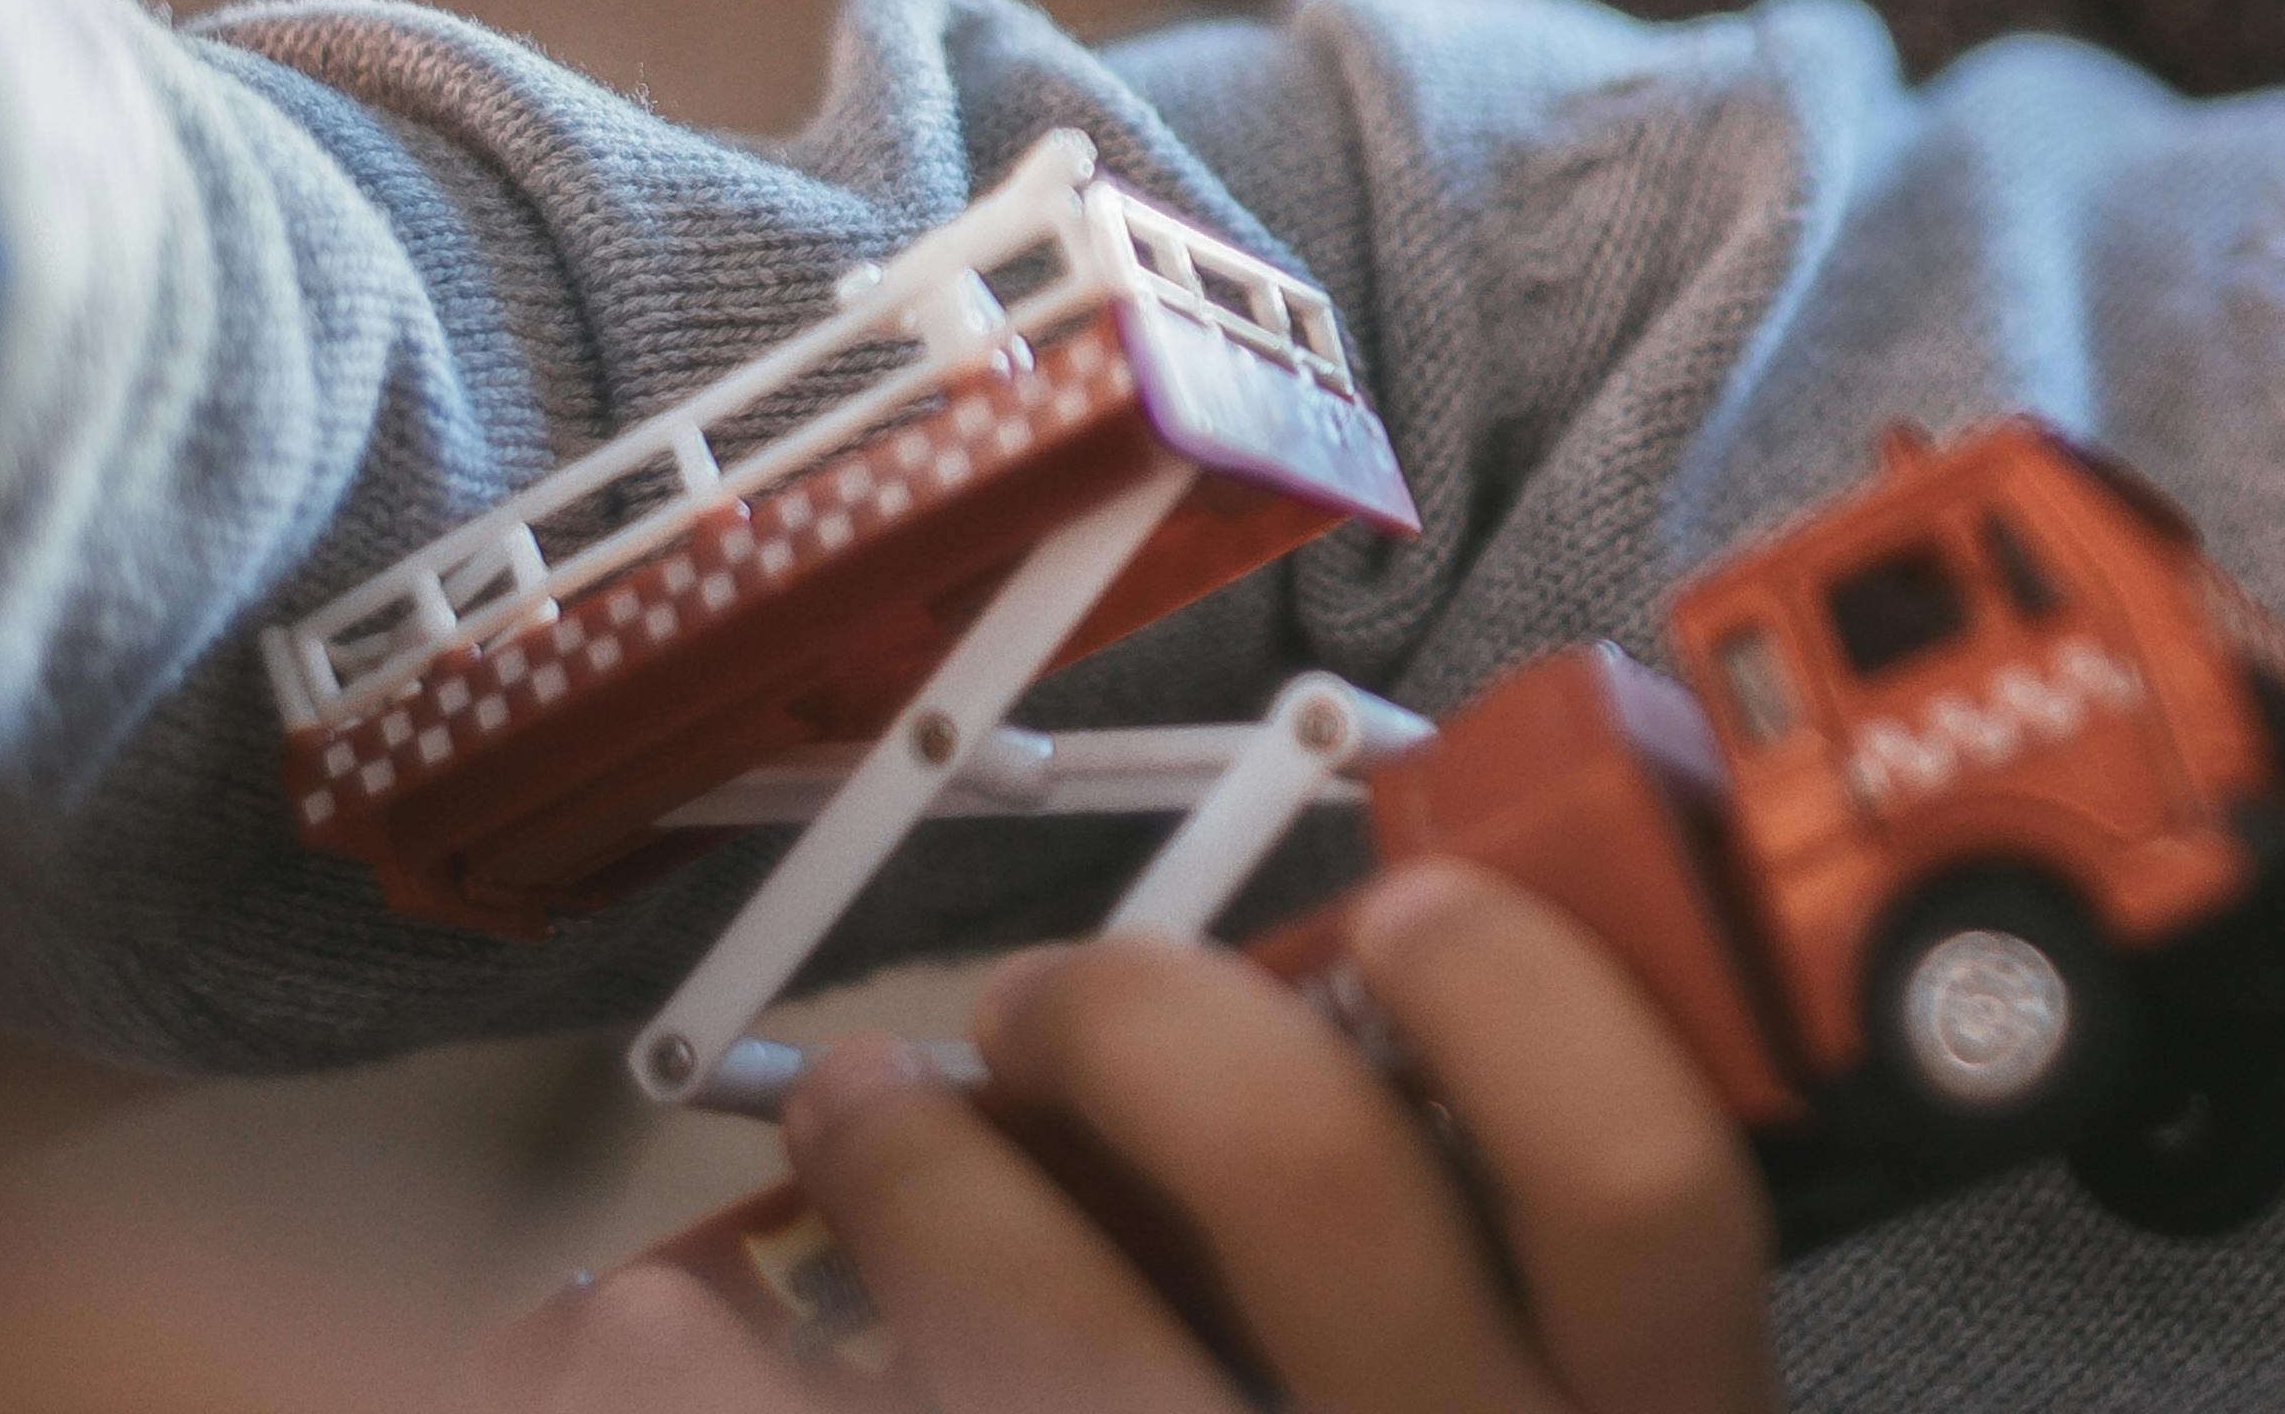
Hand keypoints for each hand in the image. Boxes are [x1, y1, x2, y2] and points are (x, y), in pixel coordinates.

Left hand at [625, 862, 1780, 1413]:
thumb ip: (1529, 1341)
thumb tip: (1384, 1072)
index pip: (1636, 1191)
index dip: (1522, 1004)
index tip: (1403, 917)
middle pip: (1317, 1185)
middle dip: (1156, 1025)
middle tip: (1071, 997)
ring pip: (1054, 1336)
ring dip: (916, 1169)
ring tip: (872, 1114)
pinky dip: (692, 1377)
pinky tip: (649, 1324)